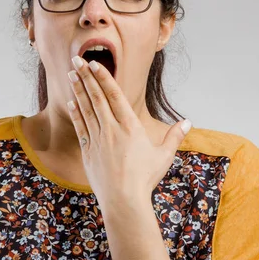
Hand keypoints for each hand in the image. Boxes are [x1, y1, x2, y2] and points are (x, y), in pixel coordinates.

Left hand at [66, 55, 191, 208]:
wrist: (124, 201)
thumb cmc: (145, 179)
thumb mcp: (163, 156)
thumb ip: (174, 137)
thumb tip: (188, 122)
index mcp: (130, 126)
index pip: (114, 95)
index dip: (103, 77)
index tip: (94, 64)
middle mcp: (111, 129)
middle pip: (96, 97)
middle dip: (85, 76)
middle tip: (76, 59)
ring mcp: (97, 140)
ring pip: (86, 109)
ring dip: (78, 90)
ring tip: (70, 74)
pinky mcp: (88, 151)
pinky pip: (80, 127)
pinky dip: (76, 113)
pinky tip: (72, 102)